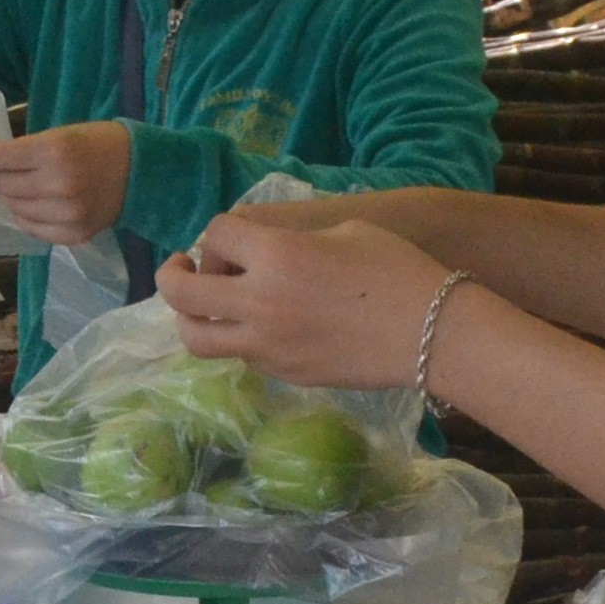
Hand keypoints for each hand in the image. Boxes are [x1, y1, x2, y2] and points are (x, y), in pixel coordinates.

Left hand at [0, 121, 133, 244]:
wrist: (141, 172)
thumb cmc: (97, 144)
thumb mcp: (61, 134)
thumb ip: (23, 148)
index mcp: (56, 151)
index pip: (0, 158)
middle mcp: (59, 185)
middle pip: (3, 185)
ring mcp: (67, 214)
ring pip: (14, 208)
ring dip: (6, 196)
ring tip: (11, 186)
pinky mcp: (73, 234)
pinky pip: (32, 228)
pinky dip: (23, 216)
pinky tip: (28, 204)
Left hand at [160, 214, 456, 394]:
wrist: (433, 332)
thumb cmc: (397, 268)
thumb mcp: (343, 230)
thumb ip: (290, 239)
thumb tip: (262, 254)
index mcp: (275, 255)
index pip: (213, 234)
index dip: (219, 232)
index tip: (231, 238)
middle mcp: (259, 302)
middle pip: (181, 292)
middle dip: (171, 275)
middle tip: (181, 269)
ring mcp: (268, 344)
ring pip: (198, 339)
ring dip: (192, 318)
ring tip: (204, 307)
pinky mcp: (284, 373)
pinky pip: (242, 356)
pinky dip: (239, 339)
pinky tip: (260, 327)